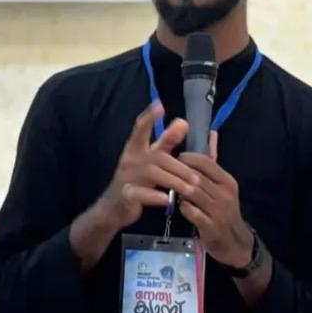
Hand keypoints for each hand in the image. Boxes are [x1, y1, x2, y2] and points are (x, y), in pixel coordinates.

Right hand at [93, 101, 201, 230]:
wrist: (114, 207)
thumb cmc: (137, 179)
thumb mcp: (151, 159)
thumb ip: (166, 141)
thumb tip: (183, 122)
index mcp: (136, 148)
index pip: (140, 128)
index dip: (149, 117)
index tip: (159, 105)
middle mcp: (130, 159)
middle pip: (158, 157)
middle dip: (179, 167)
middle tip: (197, 178)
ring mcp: (126, 177)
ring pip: (153, 174)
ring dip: (174, 181)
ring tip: (190, 190)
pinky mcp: (126, 195)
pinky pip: (140, 193)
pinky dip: (153, 196)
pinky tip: (166, 199)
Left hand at [177, 131, 253, 268]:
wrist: (234, 241)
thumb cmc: (223, 210)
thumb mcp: (223, 186)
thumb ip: (212, 163)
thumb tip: (210, 133)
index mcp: (227, 181)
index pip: (206, 162)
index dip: (188, 158)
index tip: (174, 157)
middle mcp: (224, 194)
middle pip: (197, 177)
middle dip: (178, 172)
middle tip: (163, 169)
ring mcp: (218, 211)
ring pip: (193, 194)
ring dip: (178, 189)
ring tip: (166, 185)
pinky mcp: (210, 226)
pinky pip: (192, 212)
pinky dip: (182, 207)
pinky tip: (176, 205)